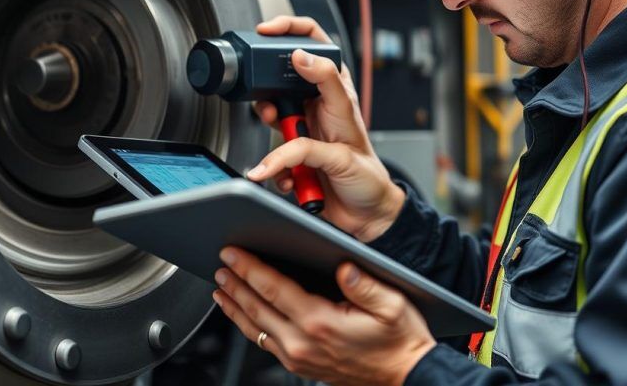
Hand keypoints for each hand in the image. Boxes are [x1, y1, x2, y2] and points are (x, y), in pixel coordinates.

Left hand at [213, 247, 435, 385]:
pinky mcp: (300, 365)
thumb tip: (343, 266)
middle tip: (220, 263)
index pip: (274, 288)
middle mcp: (303, 342)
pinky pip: (264, 342)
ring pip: (255, 329)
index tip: (233, 253)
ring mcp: (298, 357)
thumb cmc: (399, 340)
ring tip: (221, 288)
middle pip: (256, 308)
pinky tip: (243, 314)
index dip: (249, 268)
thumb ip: (365, 285)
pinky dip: (248, 325)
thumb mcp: (392, 306)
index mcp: (321, 322)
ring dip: (235, 306)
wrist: (405, 376)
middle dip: (235, 283)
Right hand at [249, 15, 404, 242]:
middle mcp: (316, 106)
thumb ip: (324, 88)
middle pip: (279, 81)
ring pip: (269, 118)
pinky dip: (274, 168)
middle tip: (272, 111)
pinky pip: (269, 156)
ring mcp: (302, 131)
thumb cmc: (367, 172)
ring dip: (270, 136)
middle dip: (268, 95)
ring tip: (283, 151)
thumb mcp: (348, 121)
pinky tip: (292, 178)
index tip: (266, 30)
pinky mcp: (290, 158)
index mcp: (334, 90)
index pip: (312, 42)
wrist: (365, 217)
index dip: (288, 29)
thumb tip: (301, 58)